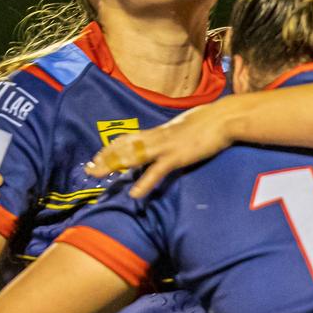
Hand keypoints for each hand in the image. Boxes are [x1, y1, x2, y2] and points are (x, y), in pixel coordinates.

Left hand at [85, 101, 235, 197]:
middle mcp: (157, 137)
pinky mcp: (177, 157)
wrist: (224, 118)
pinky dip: (144, 182)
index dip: (111, 148)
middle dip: (105, 158)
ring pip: (133, 156)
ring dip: (113, 166)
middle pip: (124, 147)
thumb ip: (173, 134)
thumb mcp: (185, 126)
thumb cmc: (209, 121)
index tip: (97, 156)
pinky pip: (157, 171)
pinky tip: (135, 194)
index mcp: (159, 131)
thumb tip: (167, 138)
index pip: (128, 138)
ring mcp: (166, 147)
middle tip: (88, 169)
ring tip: (98, 176)